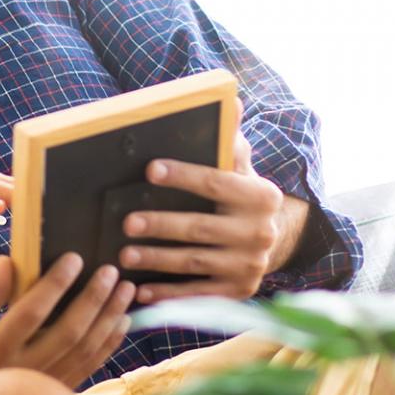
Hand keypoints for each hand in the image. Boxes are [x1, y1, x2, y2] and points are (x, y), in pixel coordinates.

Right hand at [0, 253, 134, 394]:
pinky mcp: (53, 391)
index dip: (56, 284)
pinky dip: (109, 343)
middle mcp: (20, 370)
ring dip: (109, 318)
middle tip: (112, 271)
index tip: (75, 258)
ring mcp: (40, 384)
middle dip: (94, 298)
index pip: (31, 312)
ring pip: (85, 350)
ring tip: (125, 289)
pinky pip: (89, 367)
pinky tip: (122, 321)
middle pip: (68, 332)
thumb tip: (9, 263)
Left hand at [119, 132, 294, 302]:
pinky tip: (141, 292)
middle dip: (162, 225)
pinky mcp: (239, 291)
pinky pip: (199, 294)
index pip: (217, 182)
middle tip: (127, 222)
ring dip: (158, 260)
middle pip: (202, 227)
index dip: (184, 176)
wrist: (269, 240)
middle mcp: (261, 233)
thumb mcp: (240, 169)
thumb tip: (229, 100)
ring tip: (125, 256)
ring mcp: (251, 266)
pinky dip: (169, 294)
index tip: (150, 169)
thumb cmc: (239, 195)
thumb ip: (229, 141)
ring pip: (196, 262)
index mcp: (261, 197)